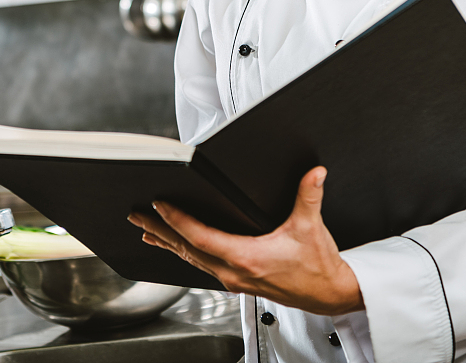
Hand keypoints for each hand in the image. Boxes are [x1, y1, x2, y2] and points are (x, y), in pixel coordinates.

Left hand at [128, 167, 363, 315]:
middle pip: (187, 249)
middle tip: (136, 214)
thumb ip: (309, 197)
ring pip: (191, 259)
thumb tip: (314, 172)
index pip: (201, 238)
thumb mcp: (311, 228)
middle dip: (160, 230)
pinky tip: (175, 247)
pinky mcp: (237, 281)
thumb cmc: (318, 267)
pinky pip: (201, 266)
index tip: (160, 205)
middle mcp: (234, 272)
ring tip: (147, 228)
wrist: (329, 294)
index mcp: (247, 258)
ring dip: (168, 242)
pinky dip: (184, 253)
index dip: (178, 221)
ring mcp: (233, 279)